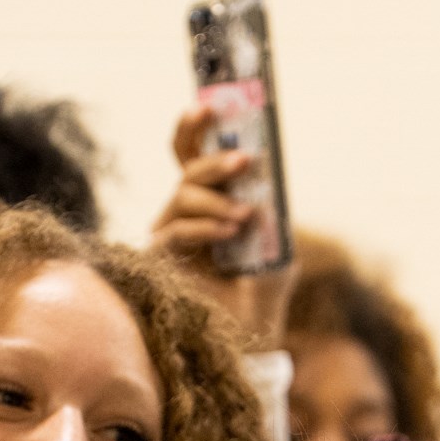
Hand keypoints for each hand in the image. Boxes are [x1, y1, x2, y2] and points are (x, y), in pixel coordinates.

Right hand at [151, 108, 297, 347]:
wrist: (254, 334)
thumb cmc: (264, 288)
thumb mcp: (277, 239)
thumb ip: (271, 207)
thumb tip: (264, 178)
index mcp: (208, 201)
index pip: (189, 155)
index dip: (192, 128)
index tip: (207, 106)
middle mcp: (183, 214)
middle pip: (186, 171)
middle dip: (214, 162)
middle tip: (244, 161)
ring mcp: (170, 237)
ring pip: (181, 197)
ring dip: (215, 201)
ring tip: (244, 218)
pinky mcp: (162, 263)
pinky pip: (176, 231)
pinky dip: (205, 227)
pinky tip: (229, 233)